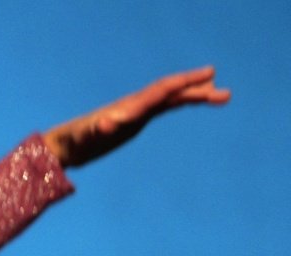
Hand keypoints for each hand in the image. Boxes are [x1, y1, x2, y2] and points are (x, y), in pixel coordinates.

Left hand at [43, 66, 230, 167]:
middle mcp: (135, 105)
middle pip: (171, 93)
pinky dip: (180, 103)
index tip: (208, 75)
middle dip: (197, 90)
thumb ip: (95, 130)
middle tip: (225, 93)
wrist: (65, 144)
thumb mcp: (85, 137)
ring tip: (222, 96)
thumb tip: (105, 125)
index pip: (162, 90)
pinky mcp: (134, 120)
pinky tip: (191, 102)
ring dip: (195, 96)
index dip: (185, 82)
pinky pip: (163, 107)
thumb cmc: (74, 141)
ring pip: (171, 99)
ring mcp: (136, 111)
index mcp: (129, 107)